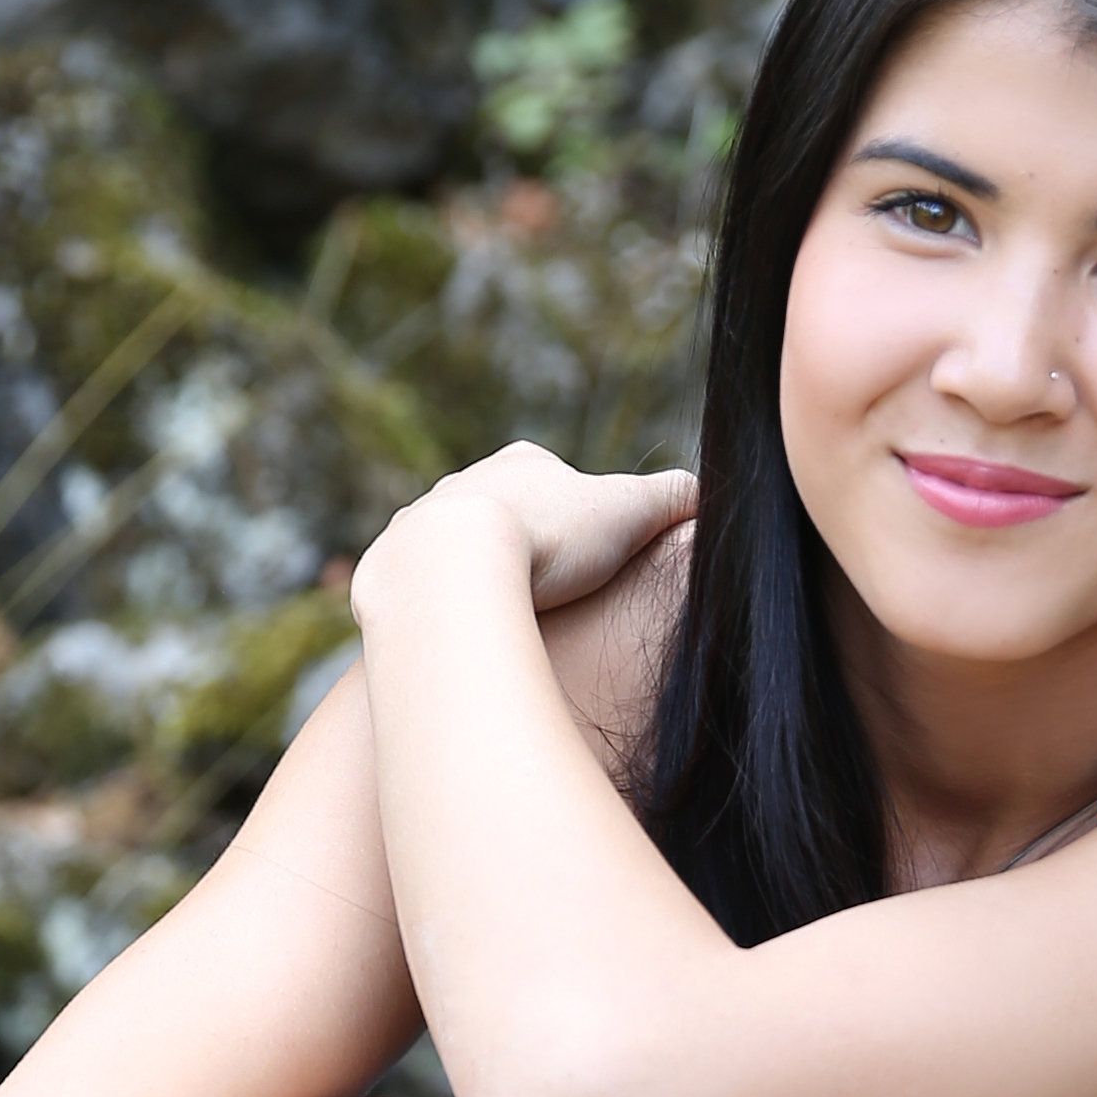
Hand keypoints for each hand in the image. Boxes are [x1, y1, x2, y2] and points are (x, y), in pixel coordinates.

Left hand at [363, 444, 697, 618]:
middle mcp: (460, 484)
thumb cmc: (547, 537)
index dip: (576, 522)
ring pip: (449, 552)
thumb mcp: (630, 514)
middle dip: (517, 549)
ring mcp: (416, 526)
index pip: (554, 486)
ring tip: (493, 617)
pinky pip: (412, 590)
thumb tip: (711, 492)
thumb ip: (674, 498)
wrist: (452, 565)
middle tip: (542, 592)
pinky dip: (433, 608)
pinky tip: (451, 633)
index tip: (586, 558)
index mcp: (521, 464)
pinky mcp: (385, 570)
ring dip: (469, 578)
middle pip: (498, 515)